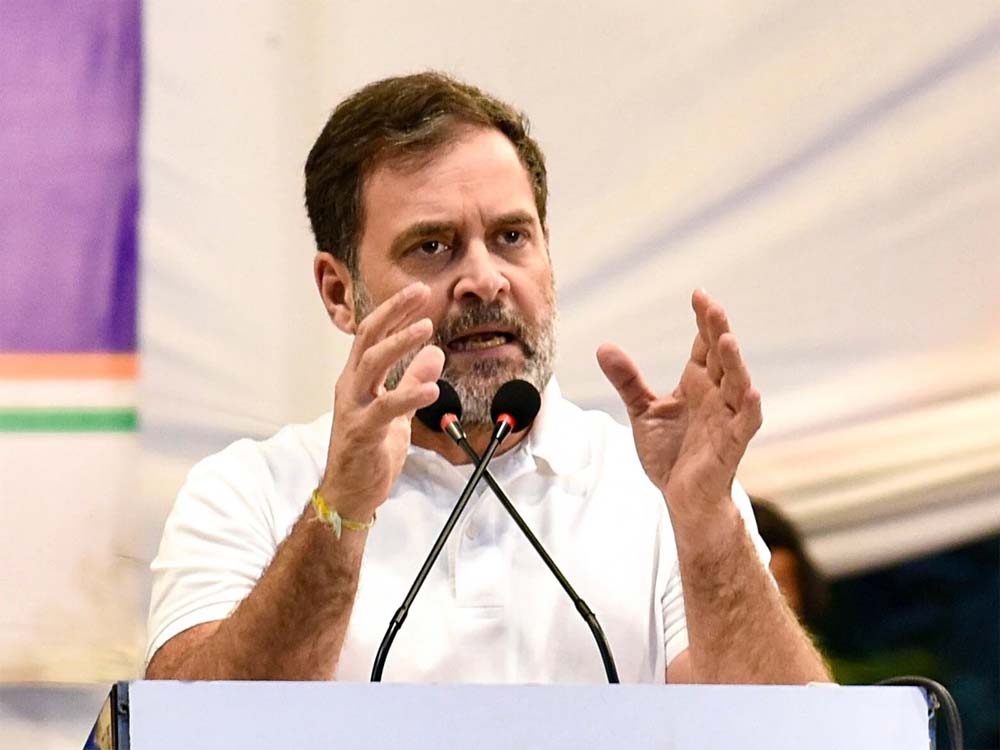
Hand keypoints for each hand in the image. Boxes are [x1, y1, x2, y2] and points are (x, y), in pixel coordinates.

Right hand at [319, 282, 443, 520]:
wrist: (350, 494)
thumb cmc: (370, 452)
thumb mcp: (398, 412)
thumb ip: (412, 382)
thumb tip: (435, 354)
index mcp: (358, 379)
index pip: (372, 334)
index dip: (394, 311)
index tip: (418, 291)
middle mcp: (351, 387)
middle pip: (368, 338)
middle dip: (394, 313)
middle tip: (420, 293)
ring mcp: (354, 408)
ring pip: (372, 364)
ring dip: (399, 343)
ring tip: (426, 328)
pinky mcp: (363, 432)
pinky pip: (386, 409)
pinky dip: (410, 396)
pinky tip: (433, 389)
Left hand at [597, 290, 761, 524]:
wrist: (681, 497)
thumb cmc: (669, 453)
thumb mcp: (642, 411)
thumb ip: (627, 380)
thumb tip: (604, 347)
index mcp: (697, 384)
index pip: (704, 345)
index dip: (704, 321)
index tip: (698, 294)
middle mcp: (715, 395)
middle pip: (721, 357)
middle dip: (718, 331)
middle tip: (711, 305)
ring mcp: (726, 418)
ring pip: (736, 383)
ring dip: (734, 362)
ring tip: (727, 339)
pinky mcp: (732, 443)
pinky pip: (745, 422)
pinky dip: (748, 406)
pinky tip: (749, 390)